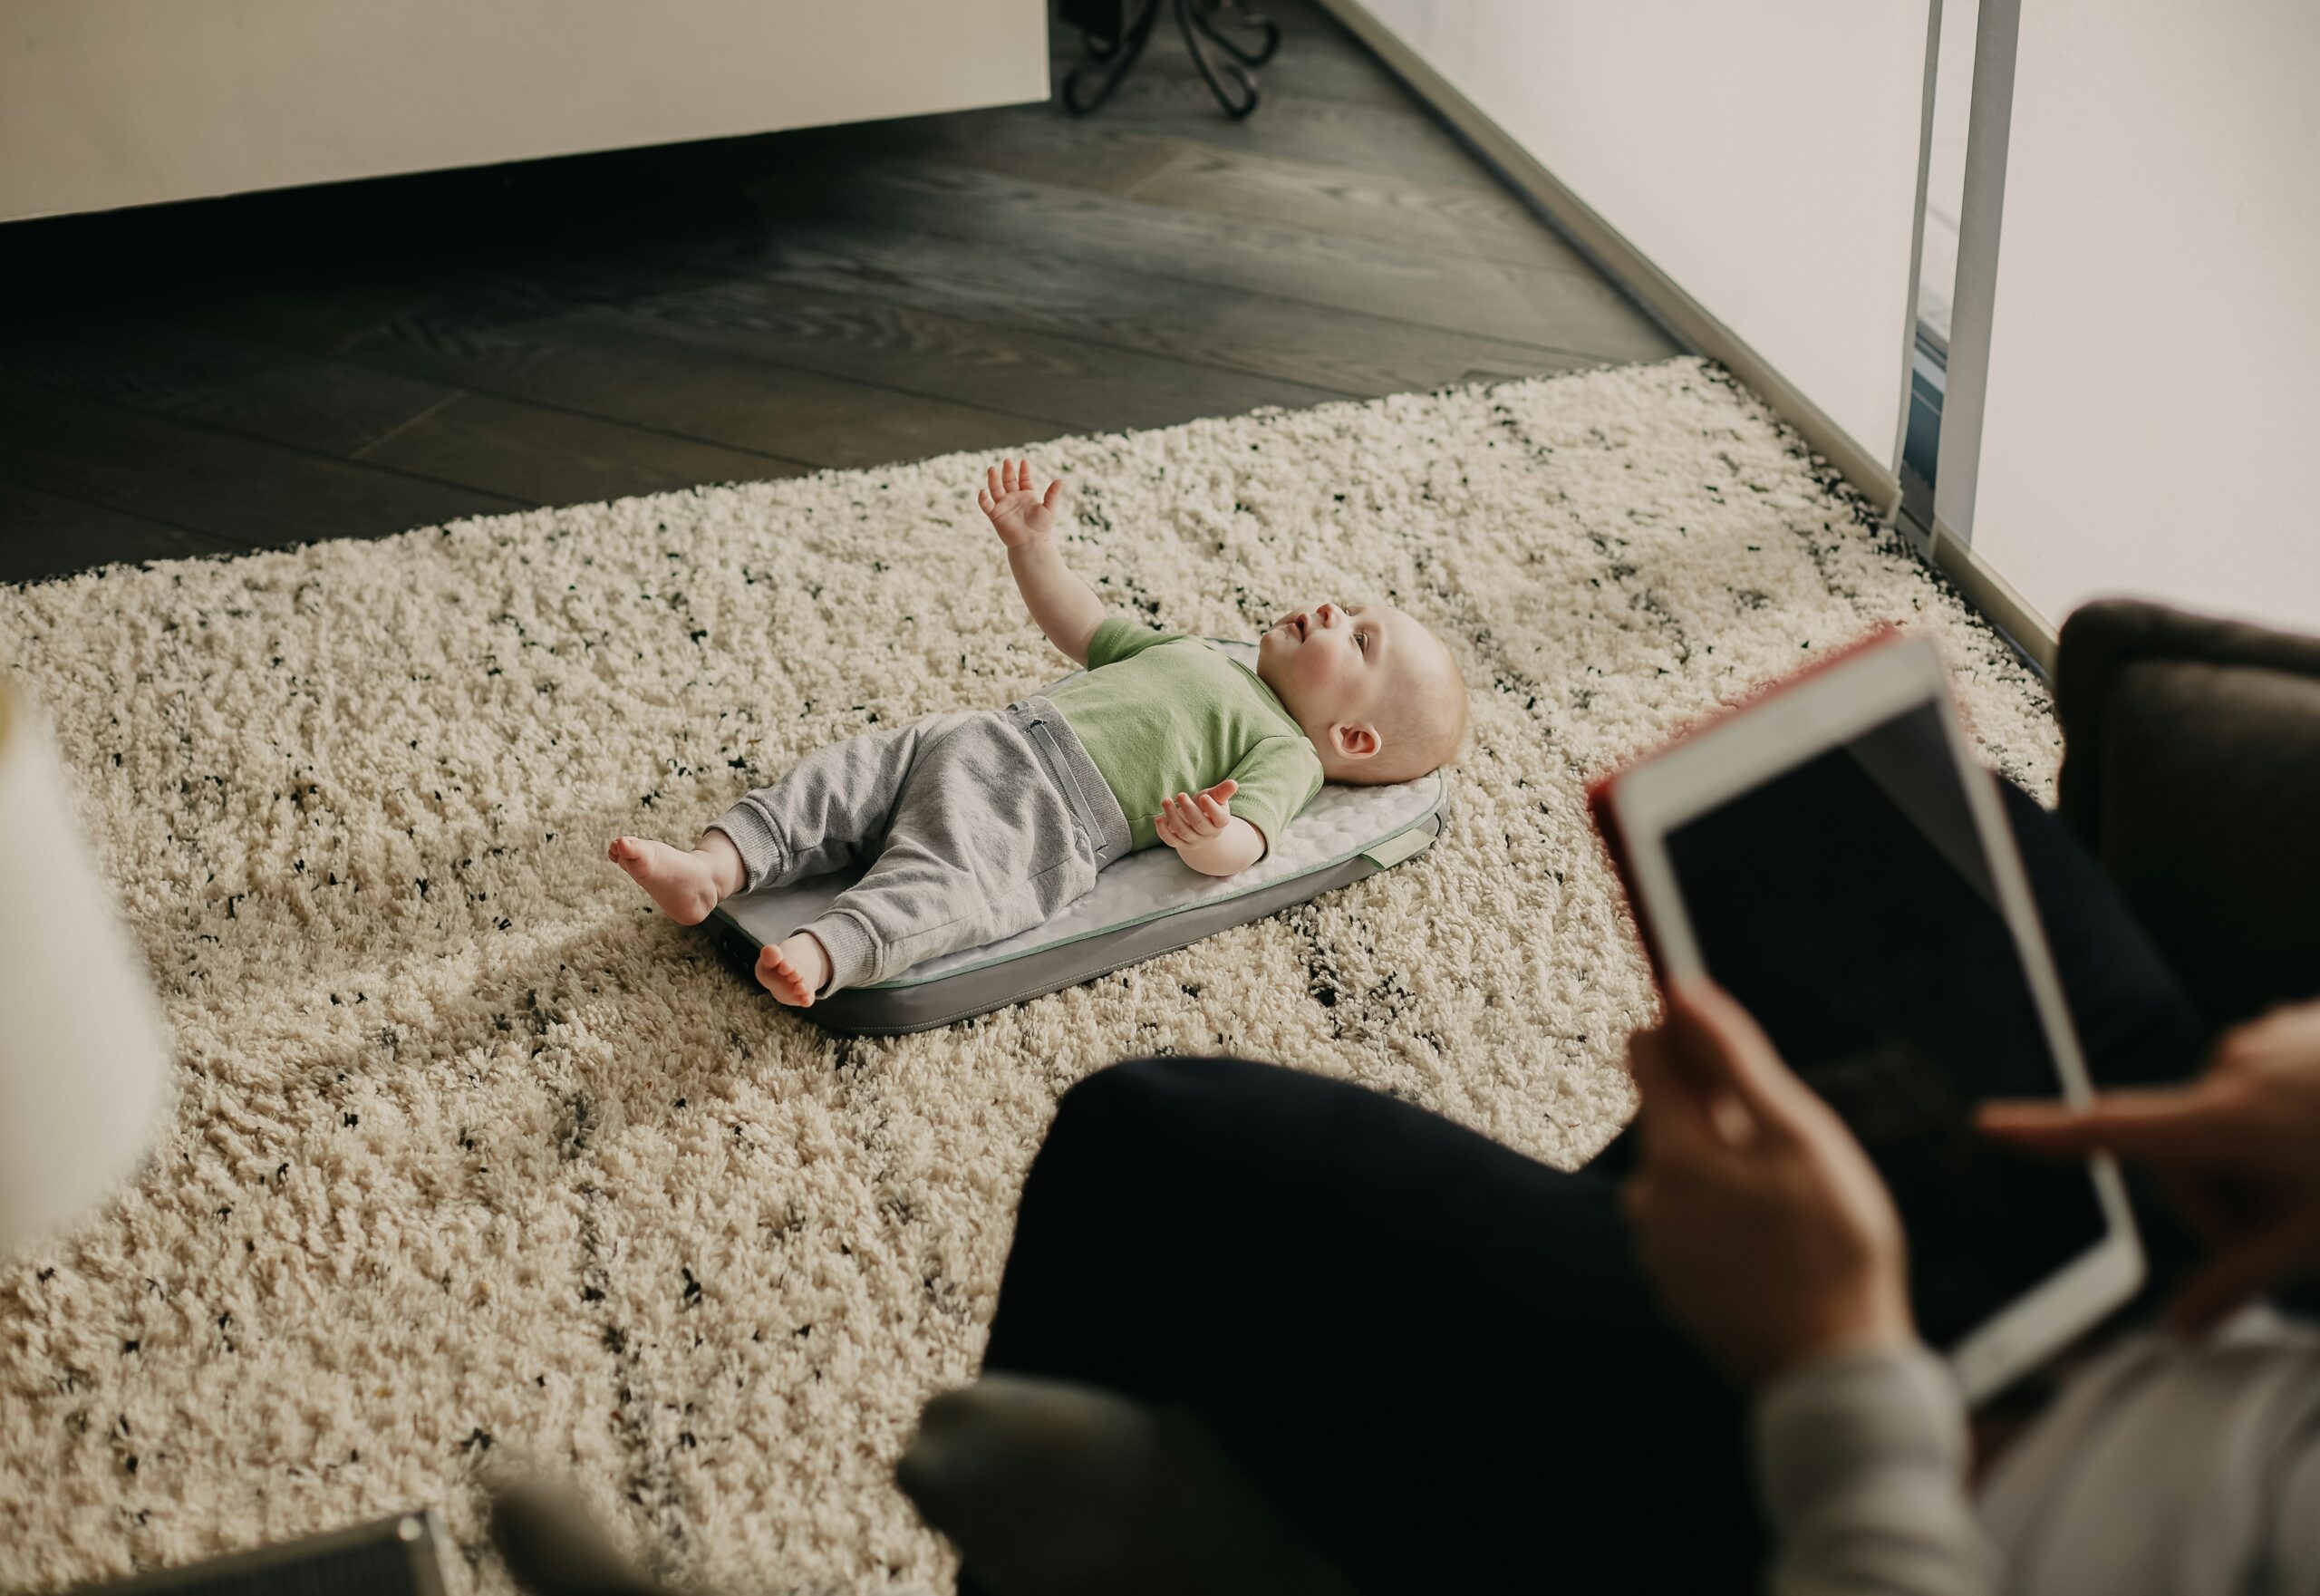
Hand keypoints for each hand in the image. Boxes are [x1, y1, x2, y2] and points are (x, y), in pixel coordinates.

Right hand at [979, 458, 1062, 549]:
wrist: (1031, 544)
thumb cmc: (1042, 528)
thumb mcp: (1049, 508)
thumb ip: (1052, 494)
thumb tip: (1060, 480)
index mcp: (1027, 496)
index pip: (1024, 479)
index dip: (1024, 471)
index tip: (1024, 461)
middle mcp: (1014, 498)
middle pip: (1008, 481)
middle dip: (1007, 471)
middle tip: (1007, 461)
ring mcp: (1004, 506)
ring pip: (996, 489)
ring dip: (993, 479)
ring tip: (992, 469)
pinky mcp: (995, 515)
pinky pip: (986, 505)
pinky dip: (983, 498)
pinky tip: (982, 491)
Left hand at [1152, 780, 1237, 852]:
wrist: (1197, 822)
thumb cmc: (1207, 805)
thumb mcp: (1216, 797)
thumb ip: (1223, 791)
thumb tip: (1233, 783)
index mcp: (1220, 822)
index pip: (1220, 818)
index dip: (1211, 809)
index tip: (1203, 797)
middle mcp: (1208, 834)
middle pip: (1199, 823)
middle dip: (1188, 809)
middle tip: (1180, 794)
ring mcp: (1194, 841)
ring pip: (1183, 831)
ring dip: (1172, 816)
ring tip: (1165, 801)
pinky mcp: (1180, 844)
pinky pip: (1171, 841)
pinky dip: (1163, 830)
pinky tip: (1159, 818)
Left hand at [1623, 981, 1915, 1386]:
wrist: (1834, 1368)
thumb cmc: (1832, 1245)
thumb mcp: (1798, 1135)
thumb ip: (1736, 1059)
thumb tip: (1682, 991)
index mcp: (1672, 1153)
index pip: (1644, 1054)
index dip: (1683, 1031)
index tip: (1720, 1030)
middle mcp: (1647, 1197)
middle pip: (1670, 1116)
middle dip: (1721, 1112)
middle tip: (1791, 1149)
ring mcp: (1657, 1247)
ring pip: (1685, 1172)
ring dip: (1727, 1169)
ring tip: (1792, 1206)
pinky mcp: (1673, 1285)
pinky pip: (1693, 1223)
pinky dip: (1726, 1217)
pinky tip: (1776, 1243)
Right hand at [1980, 998, 2319, 1333]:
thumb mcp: (2317, 1242)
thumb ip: (2240, 1282)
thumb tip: (2179, 1330)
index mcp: (2224, 1120)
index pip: (2112, 1131)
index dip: (2045, 1133)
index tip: (1989, 1125)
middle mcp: (2232, 1066)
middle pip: (2186, 1147)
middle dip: (2224, 1195)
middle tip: (2289, 1234)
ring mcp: (2270, 1038)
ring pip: (2231, 1116)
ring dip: (2263, 1157)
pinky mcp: (2301, 1024)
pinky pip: (2268, 1079)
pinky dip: (2291, 1116)